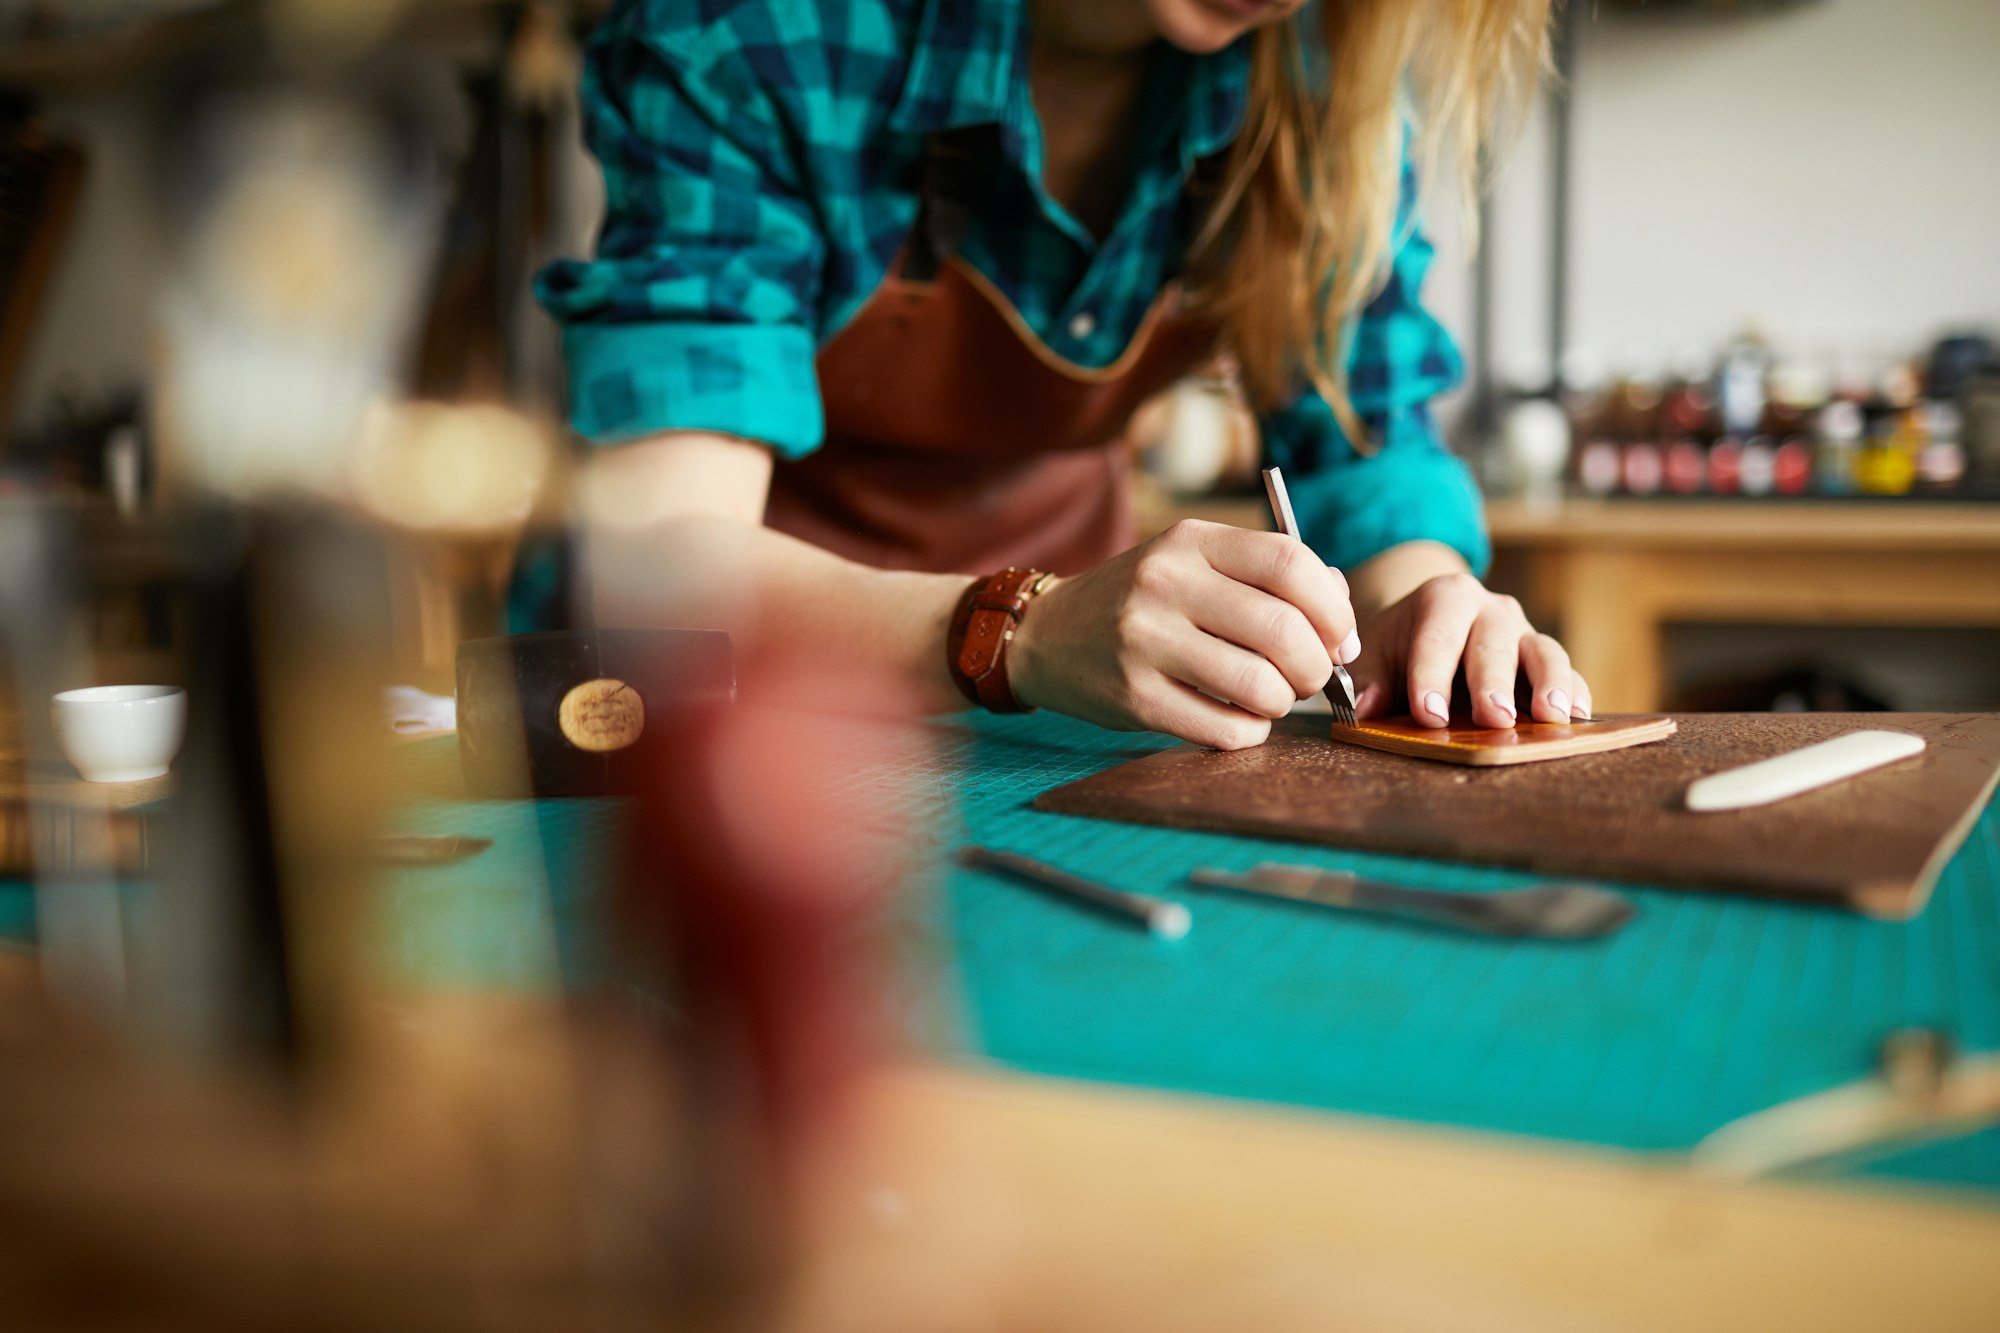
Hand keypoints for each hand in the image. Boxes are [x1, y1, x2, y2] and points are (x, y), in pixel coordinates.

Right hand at [1008, 520, 1359, 749]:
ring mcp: (1144, 641)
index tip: (1339, 639)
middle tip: (1309, 678)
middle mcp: (1165, 583)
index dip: (1333, 609)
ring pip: (1259, 686)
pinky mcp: (1133, 697)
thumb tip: (1341, 618)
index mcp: (1190, 541)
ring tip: (1270, 699)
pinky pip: (1223, 728)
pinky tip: (1237, 721)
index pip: (1291, 564)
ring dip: (1282, 703)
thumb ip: (1268, 578)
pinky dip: (1248, 733)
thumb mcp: (1195, 564)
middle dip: (1316, 667)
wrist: (1048, 634)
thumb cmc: (1143, 601)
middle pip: (1283, 631)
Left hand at [1347, 572, 1591, 728]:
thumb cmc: (1400, 645)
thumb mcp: (1376, 652)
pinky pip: (1570, 673)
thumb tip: (1366, 709)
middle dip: (1493, 682)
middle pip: (1495, 643)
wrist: (1433, 624)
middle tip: (1494, 718)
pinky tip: (1578, 718)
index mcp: (1444, 599)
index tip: (1430, 715)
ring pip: (1544, 652)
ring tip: (1551, 717)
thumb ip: (1370, 679)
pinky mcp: (1546, 660)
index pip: (1438, 637)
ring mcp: (1524, 632)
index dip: (1432, 677)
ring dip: (1550, 684)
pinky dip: (1576, 693)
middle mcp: (1491, 609)